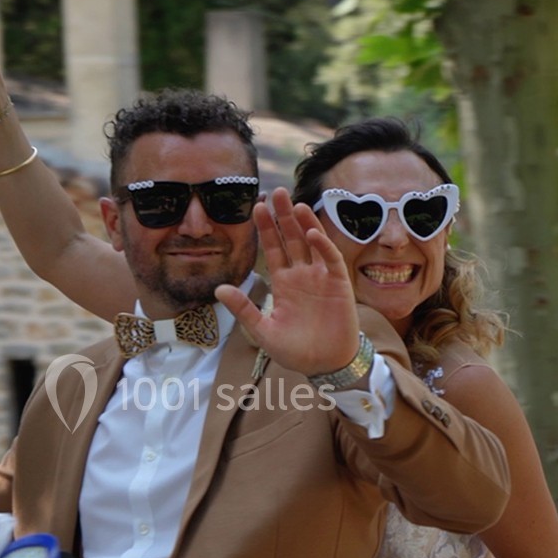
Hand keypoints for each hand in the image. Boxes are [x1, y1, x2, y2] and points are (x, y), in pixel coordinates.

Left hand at [215, 188, 359, 376]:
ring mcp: (321, 277)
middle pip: (291, 238)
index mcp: (283, 282)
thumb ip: (243, 308)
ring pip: (311, 242)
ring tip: (294, 203)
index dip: (265, 228)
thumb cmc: (295, 351)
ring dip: (304, 222)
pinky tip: (311, 231)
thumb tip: (219, 288)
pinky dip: (322, 245)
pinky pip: (330, 259)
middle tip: (276, 192)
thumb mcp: (263, 330)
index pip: (272, 248)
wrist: (325, 365)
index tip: (255, 207)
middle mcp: (302, 274)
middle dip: (283, 216)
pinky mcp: (339, 284)